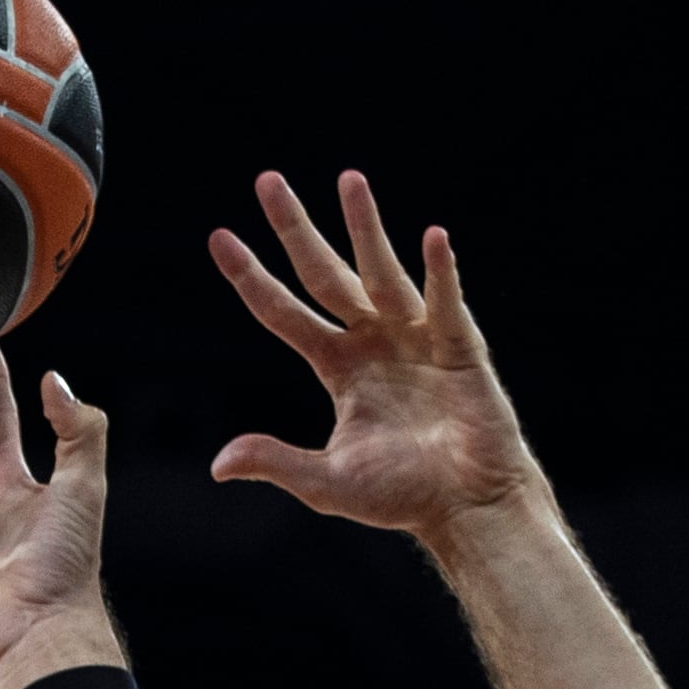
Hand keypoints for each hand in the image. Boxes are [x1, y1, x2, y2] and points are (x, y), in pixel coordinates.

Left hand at [208, 169, 542, 543]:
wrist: (468, 508)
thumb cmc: (404, 496)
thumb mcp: (328, 482)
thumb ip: (278, 463)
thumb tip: (219, 465)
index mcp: (340, 367)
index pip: (285, 314)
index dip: (253, 278)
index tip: (219, 238)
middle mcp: (374, 342)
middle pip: (325, 275)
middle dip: (295, 230)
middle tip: (267, 181)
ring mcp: (417, 338)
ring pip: (382, 273)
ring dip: (365, 228)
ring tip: (349, 180)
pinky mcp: (461, 348)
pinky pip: (447, 303)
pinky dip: (441, 273)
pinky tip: (432, 238)